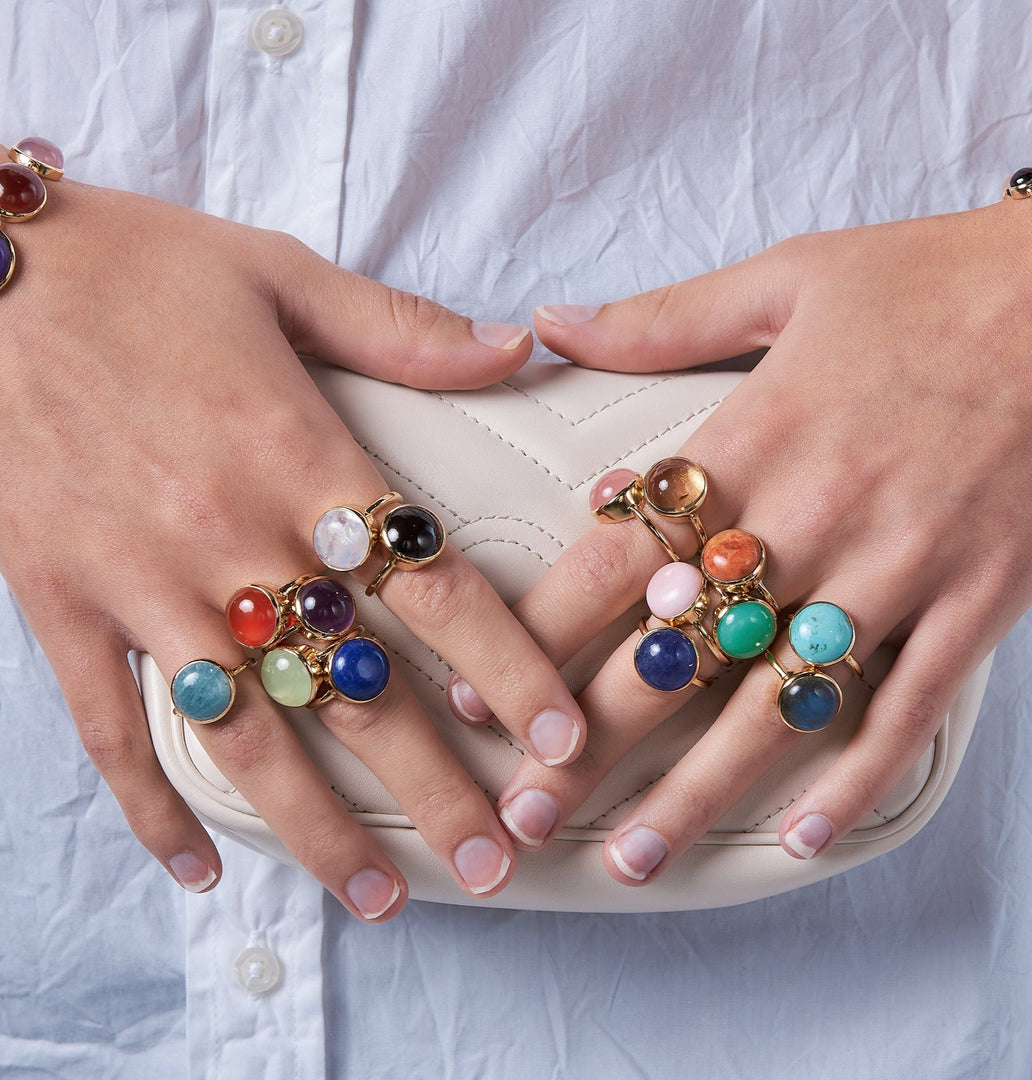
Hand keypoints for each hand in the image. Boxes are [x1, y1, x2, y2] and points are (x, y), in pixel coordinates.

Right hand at [0, 122, 587, 917]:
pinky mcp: (62, 604)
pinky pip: (108, 728)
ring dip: (317, 827)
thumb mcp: (278, 273)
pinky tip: (198, 870)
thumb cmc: (130, 265)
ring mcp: (140, 584)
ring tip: (378, 901)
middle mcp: (230, 539)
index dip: (508, 670)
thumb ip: (402, 327)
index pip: (432, 590)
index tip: (562, 739)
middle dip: (435, 786)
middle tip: (499, 860)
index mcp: (299, 456)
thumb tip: (513, 346)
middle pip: (356, 689)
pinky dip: (150, 806)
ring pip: (245, 733)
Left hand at [475, 201, 1031, 879]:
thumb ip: (660, 321)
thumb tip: (553, 323)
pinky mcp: (976, 598)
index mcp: (751, 440)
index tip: (480, 692)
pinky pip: (906, 706)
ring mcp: (898, 568)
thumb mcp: (784, 277)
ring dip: (697, 790)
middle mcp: (813, 516)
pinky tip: (796, 834)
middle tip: (526, 811)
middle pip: (676, 653)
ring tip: (634, 854)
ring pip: (776, 704)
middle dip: (592, 742)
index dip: (540, 632)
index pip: (616, 559)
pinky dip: (851, 775)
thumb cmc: (929, 282)